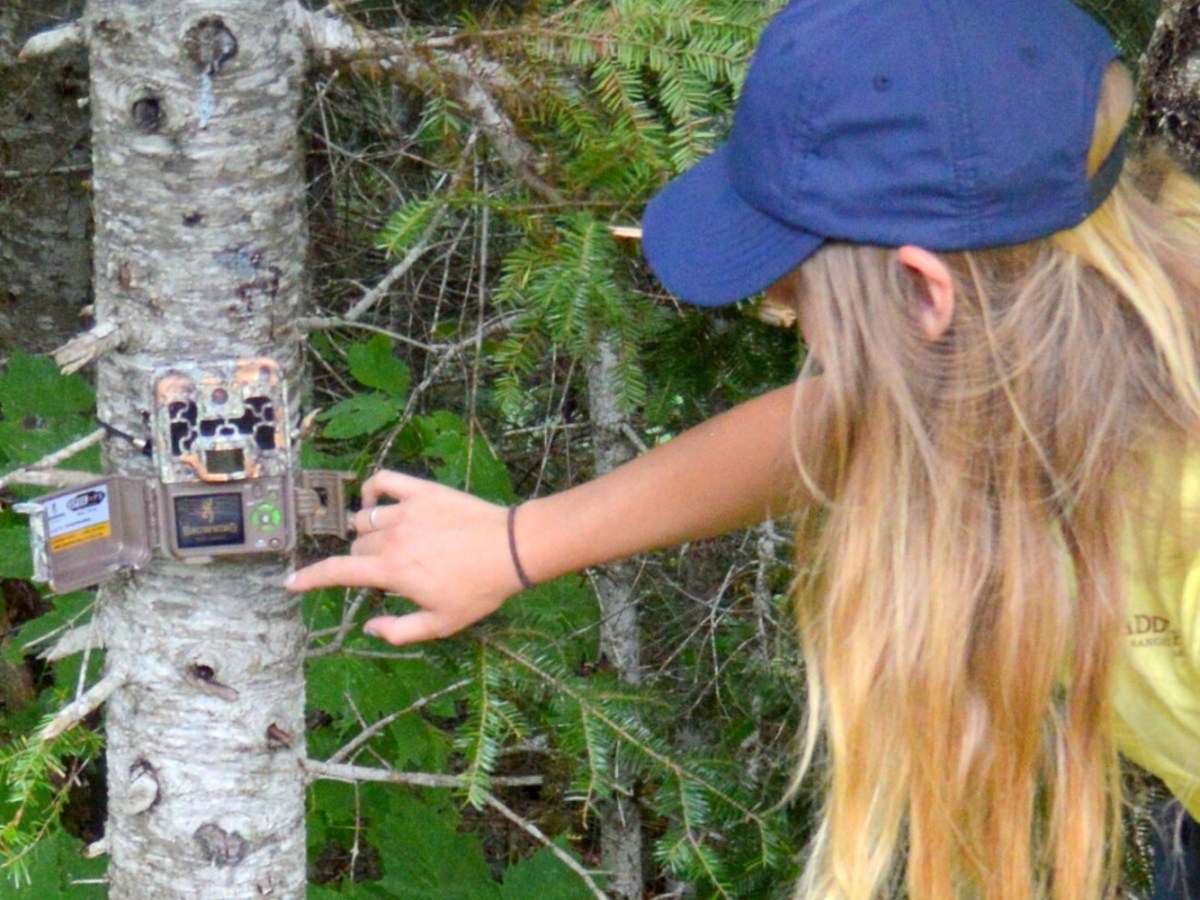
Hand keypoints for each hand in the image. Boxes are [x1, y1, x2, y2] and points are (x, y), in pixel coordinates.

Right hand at [285, 470, 523, 645]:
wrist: (512, 550)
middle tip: (390, 572)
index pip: (338, 572)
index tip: (291, 583)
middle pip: (356, 547)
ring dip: (368, 533)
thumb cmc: (479, 590)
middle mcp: (393, 539)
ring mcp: (407, 511)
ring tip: (388, 543)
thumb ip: (399, 631)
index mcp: (392, 571)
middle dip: (362, 562)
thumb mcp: (441, 624)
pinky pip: (384, 481)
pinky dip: (373, 490)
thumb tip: (369, 626)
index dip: (310, 579)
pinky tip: (377, 503)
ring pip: (367, 520)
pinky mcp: (423, 491)